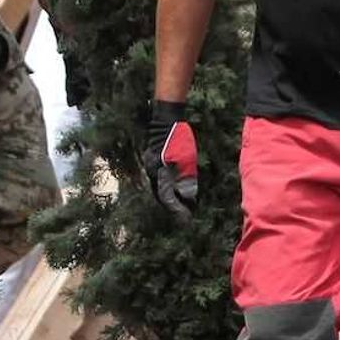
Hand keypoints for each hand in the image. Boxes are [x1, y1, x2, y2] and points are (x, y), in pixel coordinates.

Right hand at [143, 100, 197, 222]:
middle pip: (161, 195)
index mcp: (158, 173)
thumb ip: (186, 178)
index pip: (167, 198)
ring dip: (171, 198)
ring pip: (161, 188)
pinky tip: (177, 190)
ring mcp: (152, 166)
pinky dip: (169, 187)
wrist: (166, 120)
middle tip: (184, 216)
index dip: (177, 209)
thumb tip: (188, 197)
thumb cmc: (178, 138)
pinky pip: (161, 179)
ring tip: (182, 207)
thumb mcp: (186, 159)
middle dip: (173, 207)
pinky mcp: (155, 162)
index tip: (186, 219)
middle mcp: (152, 172)